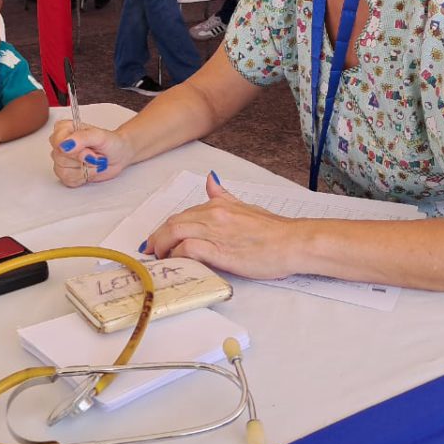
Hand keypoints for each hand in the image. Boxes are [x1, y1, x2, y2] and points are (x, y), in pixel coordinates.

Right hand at [50, 119, 133, 186]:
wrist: (118, 155)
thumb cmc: (110, 143)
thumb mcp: (100, 136)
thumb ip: (82, 137)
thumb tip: (65, 145)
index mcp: (65, 129)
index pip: (57, 141)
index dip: (73, 149)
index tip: (88, 149)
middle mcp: (61, 144)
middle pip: (60, 158)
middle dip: (83, 159)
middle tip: (94, 154)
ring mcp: (62, 160)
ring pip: (63, 171)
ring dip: (84, 170)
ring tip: (93, 162)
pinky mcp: (66, 174)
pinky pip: (68, 181)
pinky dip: (83, 178)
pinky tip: (89, 170)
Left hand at [141, 174, 298, 278]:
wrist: (293, 242)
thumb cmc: (273, 230)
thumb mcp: (245, 206)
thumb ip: (223, 195)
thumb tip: (210, 180)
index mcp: (218, 204)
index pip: (182, 215)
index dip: (165, 228)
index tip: (159, 239)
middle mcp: (213, 214)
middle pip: (172, 222)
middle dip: (156, 237)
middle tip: (151, 251)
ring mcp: (216, 232)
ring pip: (175, 233)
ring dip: (161, 246)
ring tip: (160, 259)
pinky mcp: (220, 251)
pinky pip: (188, 249)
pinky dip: (177, 255)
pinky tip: (177, 263)